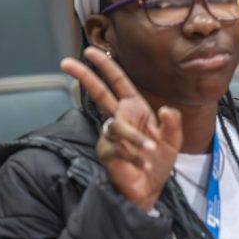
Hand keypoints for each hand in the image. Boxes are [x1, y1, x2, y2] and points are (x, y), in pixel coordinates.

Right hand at [60, 47, 181, 212]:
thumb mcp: (173, 140)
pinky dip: (135, 155)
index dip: (106, 67)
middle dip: (84, 77)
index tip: (91, 51)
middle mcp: (120, 118)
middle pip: (99, 93)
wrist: (149, 187)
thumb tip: (167, 109)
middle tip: (66, 62)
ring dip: (136, 138)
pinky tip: (144, 164)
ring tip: (151, 149)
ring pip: (117, 126)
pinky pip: (119, 147)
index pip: (119, 84)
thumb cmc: (158, 161)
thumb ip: (173, 124)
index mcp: (135, 110)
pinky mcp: (107, 151)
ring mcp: (110, 135)